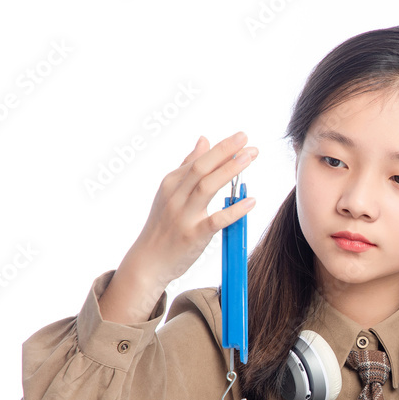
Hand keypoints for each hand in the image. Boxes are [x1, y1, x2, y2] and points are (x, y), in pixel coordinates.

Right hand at [127, 131, 257, 286]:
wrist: (147, 262)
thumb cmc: (163, 226)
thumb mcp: (170, 192)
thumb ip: (188, 166)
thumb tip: (204, 139)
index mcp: (171, 183)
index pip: (199, 160)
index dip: (221, 148)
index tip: (241, 138)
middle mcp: (175, 196)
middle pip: (202, 168)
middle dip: (225, 151)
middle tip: (247, 140)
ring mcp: (183, 216)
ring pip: (207, 187)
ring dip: (229, 171)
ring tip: (249, 158)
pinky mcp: (193, 235)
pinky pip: (216, 221)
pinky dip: (234, 210)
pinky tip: (251, 201)